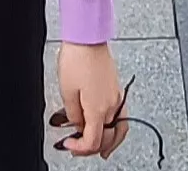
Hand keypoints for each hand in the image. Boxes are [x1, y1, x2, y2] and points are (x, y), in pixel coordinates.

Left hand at [56, 42, 127, 157]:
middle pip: (108, 139)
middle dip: (93, 148)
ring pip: (119, 129)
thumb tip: (77, 124)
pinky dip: (116, 128)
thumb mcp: (66, 91)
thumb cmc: (77, 59)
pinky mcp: (116, 89)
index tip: (69, 145)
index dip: (79, 148)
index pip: (93, 142)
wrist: (88, 39)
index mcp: (98, 109)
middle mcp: (112, 106)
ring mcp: (117, 98)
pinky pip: (121, 116)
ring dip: (110, 142)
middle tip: (79, 148)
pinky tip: (110, 127)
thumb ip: (72, 114)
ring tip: (102, 149)